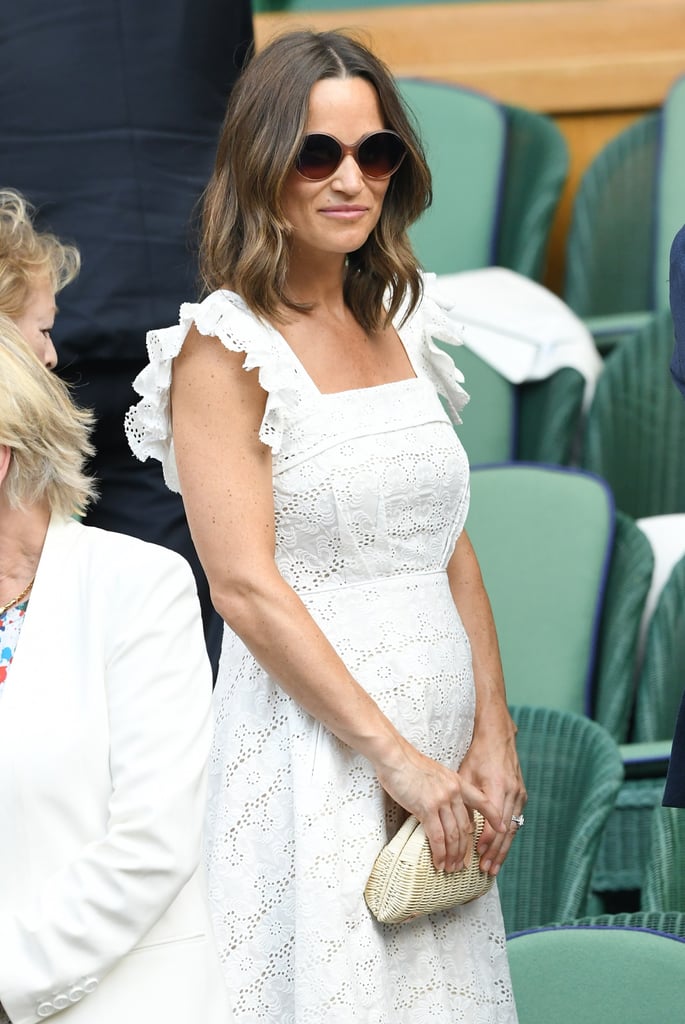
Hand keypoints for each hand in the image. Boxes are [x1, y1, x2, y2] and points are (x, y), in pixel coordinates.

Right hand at [372, 736, 506, 872]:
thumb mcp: (436, 774)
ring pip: (453, 835)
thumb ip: (445, 790)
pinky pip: (437, 837)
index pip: (482, 801)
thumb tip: (446, 809)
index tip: (502, 828)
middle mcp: (454, 792)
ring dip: (453, 855)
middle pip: (466, 827)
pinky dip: (439, 853)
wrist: (394, 756)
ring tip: (450, 868)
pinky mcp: (426, 808)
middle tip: (462, 864)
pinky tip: (439, 862)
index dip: (494, 817)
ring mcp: (441, 800)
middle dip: (465, 850)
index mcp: (457, 782)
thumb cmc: (409, 765)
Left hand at [458, 712, 526, 875]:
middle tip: (486, 870)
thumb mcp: (466, 775)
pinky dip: (508, 837)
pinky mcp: (521, 795)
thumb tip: (458, 825)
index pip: (494, 823)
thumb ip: (464, 799)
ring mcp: (519, 794)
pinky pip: (515, 820)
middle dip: (495, 853)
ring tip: (493, 866)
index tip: (475, 855)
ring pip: (513, 829)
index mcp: (497, 787)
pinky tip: (500, 848)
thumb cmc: (479, 754)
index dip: (485, 841)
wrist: (498, 736)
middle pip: (505, 831)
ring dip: (503, 849)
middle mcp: (512, 792)